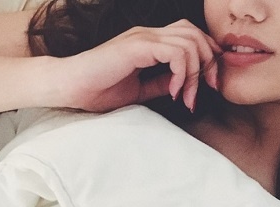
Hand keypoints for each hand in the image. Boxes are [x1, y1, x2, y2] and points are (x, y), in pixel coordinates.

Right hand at [54, 19, 220, 112]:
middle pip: (196, 34)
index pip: (190, 36)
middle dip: (210, 62)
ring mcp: (143, 38)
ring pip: (190, 43)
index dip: (206, 57)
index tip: (207, 86)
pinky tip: (174, 93)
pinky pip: (175, 53)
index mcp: (149, 42)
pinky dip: (182, 74)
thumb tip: (182, 85)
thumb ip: (160, 83)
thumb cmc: (97, 90)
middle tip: (209, 89)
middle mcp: (148, 35)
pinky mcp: (137, 46)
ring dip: (196, 74)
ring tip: (187, 98)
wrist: (69, 87)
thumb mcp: (138, 90)